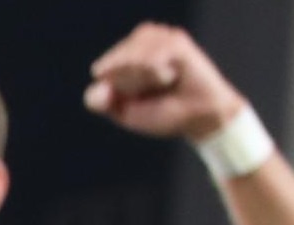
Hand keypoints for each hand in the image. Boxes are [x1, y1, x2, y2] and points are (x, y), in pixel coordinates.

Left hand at [83, 23, 247, 140]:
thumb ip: (103, 102)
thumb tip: (96, 89)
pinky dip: (158, 75)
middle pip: (114, 64)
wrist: (198, 118)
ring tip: (166, 82)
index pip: (101, 70)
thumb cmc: (162, 112)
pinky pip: (151, 59)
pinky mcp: (175, 40)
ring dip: (146, 80)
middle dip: (131, 85)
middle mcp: (139, 41)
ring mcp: (158, 38)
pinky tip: (172, 76)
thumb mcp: (125, 111)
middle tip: (155, 91)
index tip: (137, 98)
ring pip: (132, 60)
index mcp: (121, 55)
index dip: (117, 90)